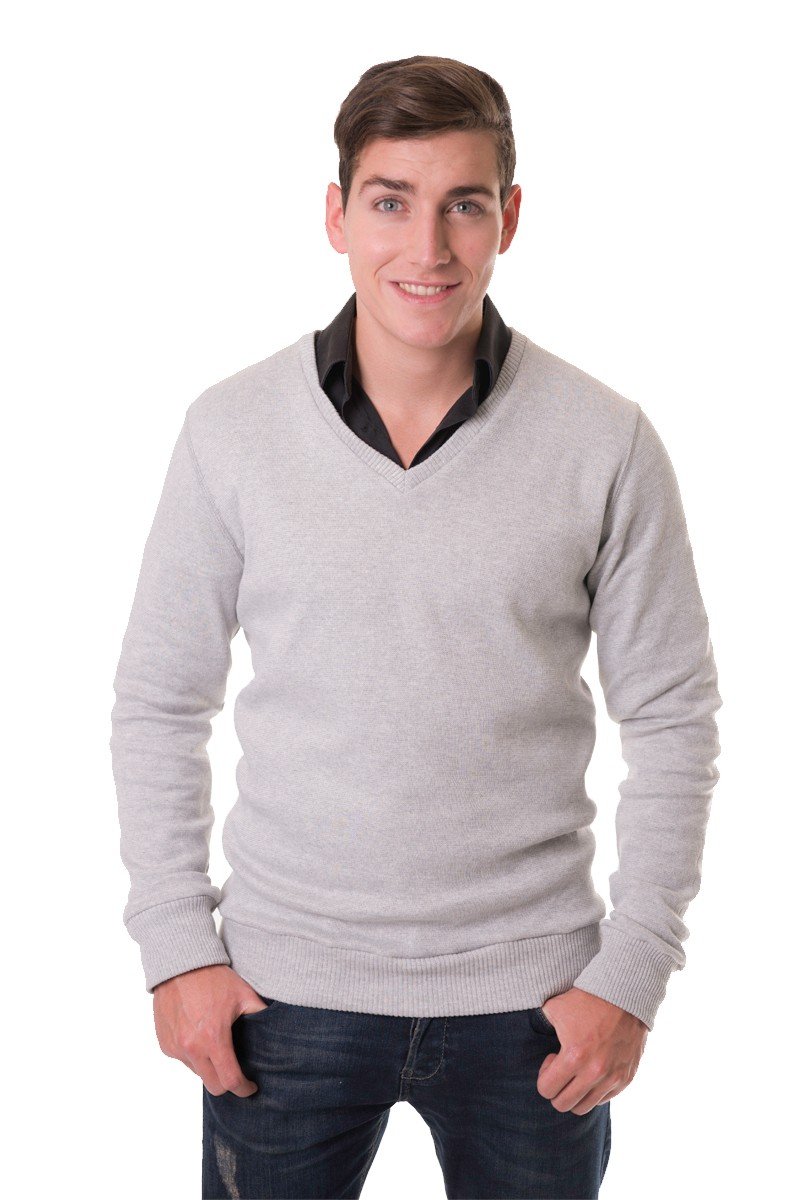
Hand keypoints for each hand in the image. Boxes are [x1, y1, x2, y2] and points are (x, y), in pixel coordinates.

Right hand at [153, 963, 269, 1096]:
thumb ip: (260, 1013)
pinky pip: (182, 1060)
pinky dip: (193, 1055)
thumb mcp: (243, 994)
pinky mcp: (165, 1044)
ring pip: (197, 1073)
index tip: (250, 1086)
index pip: (230, 1080)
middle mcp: (191, 1048)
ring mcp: (175, 1048)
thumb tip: (278, 1028)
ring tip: (216, 1046)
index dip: (243, 1088)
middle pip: (213, 1085)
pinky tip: (199, 1036)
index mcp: (213, 1038)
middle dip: (227, 1083)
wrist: (179, 965)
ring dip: (209, 1067)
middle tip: (236, 1070)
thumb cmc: (212, 978)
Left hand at [536, 987, 647, 1114]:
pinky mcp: (626, 1078)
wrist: (623, 995)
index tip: (552, 1059)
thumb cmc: (586, 1000)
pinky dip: (594, 1090)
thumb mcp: (554, 1008)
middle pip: (564, 1105)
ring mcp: (612, 1078)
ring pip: (584, 1107)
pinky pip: (604, 1099)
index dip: (544, 1077)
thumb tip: (531, 1035)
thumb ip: (539, 1025)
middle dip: (557, 1090)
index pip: (546, 1090)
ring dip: (575, 1093)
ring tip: (578, 1070)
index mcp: (574, 1056)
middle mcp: (594, 1072)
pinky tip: (593, 1069)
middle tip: (562, 1068)